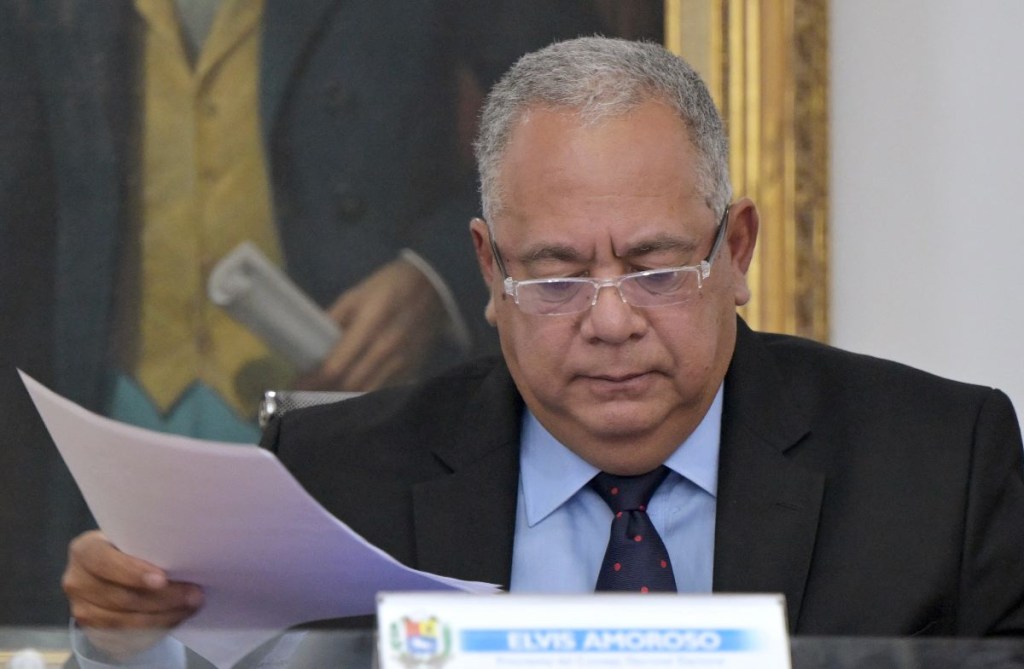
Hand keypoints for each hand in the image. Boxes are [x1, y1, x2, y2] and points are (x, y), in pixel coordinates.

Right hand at [63, 530, 203, 660]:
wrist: (109, 571)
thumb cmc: (125, 549)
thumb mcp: (130, 539)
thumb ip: (144, 545)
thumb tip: (185, 554)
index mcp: (85, 549)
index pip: (104, 561)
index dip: (132, 572)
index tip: (162, 579)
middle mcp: (77, 579)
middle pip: (120, 595)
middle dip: (162, 597)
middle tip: (194, 594)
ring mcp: (80, 606)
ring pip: (123, 617)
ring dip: (162, 614)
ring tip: (190, 606)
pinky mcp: (90, 627)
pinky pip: (124, 632)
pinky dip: (154, 625)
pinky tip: (175, 617)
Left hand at [296, 258, 446, 390]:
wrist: (435, 286)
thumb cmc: (390, 285)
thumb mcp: (356, 294)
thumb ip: (334, 320)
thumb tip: (311, 346)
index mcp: (371, 323)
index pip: (337, 365)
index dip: (314, 380)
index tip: (296, 387)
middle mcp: (388, 346)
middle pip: (351, 384)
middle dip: (324, 394)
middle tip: (304, 399)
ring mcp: (404, 361)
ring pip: (368, 392)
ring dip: (343, 400)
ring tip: (323, 402)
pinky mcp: (414, 368)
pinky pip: (385, 390)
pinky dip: (365, 397)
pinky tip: (350, 399)